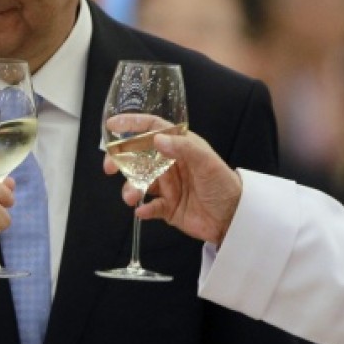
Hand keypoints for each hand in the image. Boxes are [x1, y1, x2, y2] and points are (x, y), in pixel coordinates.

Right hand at [104, 129, 241, 245]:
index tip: (113, 125)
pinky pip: (149, 207)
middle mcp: (171, 164)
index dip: (133, 125)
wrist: (235, 218)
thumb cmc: (224, 185)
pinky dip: (143, 209)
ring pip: (140, 183)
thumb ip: (182, 148)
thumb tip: (157, 138)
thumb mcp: (206, 162)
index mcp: (180, 147)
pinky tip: (143, 211)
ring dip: (131, 188)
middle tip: (109, 167)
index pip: (153, 129)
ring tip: (131, 196)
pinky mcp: (168, 207)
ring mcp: (168, 186)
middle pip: (138, 157)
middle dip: (120, 161)